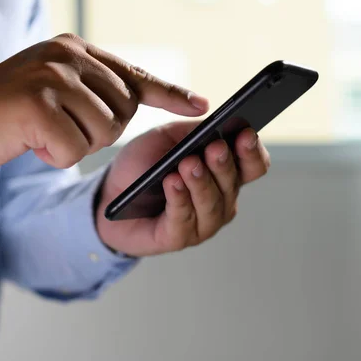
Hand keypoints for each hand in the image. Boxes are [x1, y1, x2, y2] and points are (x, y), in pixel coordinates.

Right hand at [0, 33, 207, 171]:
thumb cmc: (10, 112)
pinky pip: (75, 149)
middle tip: (64, 129)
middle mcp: (65, 55)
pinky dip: (56, 156)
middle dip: (100, 132)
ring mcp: (51, 77)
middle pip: (123, 111)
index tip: (201, 105)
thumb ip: (93, 88)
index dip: (169, 92)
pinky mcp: (37, 104)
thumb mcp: (55, 89)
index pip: (133, 73)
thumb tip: (137, 100)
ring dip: (77, 145)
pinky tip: (33, 143)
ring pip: (104, 131)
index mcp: (73, 48)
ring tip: (45, 134)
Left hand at [96, 122, 270, 256]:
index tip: (245, 134)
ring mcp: (201, 223)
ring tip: (189, 164)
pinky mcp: (177, 238)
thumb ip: (191, 130)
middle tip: (215, 148)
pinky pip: (183, 220)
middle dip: (223, 164)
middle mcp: (219, 200)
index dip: (252, 151)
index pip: (252, 166)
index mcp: (223, 173)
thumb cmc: (141, 166)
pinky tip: (172, 183)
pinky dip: (179, 200)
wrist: (108, 193)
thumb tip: (215, 122)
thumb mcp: (166, 138)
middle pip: (232, 184)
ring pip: (211, 205)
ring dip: (201, 183)